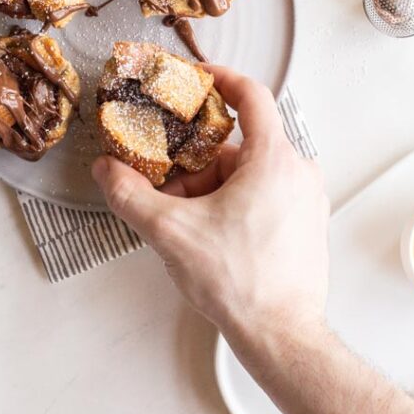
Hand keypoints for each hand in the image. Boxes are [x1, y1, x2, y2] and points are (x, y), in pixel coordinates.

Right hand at [91, 66, 329, 345]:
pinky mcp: (307, 224)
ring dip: (214, 187)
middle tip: (168, 183)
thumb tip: (106, 171)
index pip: (252, 96)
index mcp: (274, 159)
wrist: (282, 335)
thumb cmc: (242, 283)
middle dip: (199, 162)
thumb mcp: (171, 232)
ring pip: (252, 174)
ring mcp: (307, 200)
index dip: (223, 79)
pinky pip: (267, 196)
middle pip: (240, 146)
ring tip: (184, 219)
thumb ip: (130, 195)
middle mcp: (298, 172)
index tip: (201, 78)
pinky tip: (210, 234)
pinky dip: (236, 203)